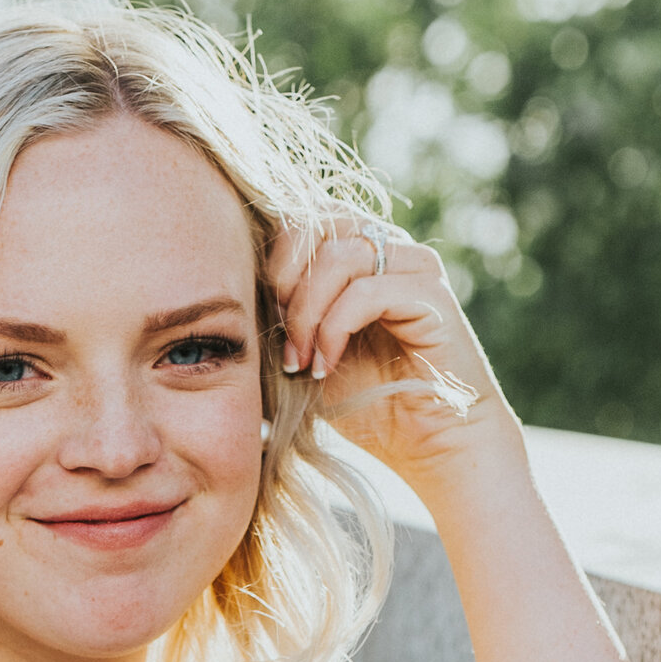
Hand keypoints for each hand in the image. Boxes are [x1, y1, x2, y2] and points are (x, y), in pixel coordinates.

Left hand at [267, 220, 514, 500]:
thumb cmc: (367, 402)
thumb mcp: (306, 353)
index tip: (261, 319)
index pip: (302, 216)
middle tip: (280, 336)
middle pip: (317, 220)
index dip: (271, 259)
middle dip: (283, 279)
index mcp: (356, 251)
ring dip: (305, 313)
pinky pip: (366, 291)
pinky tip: (325, 367)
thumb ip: (280, 317)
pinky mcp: (432, 295)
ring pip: (339, 255)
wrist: (429, 446)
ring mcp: (413, 265)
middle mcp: (387, 246)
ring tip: (301, 362)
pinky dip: (334, 330)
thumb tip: (228, 294)